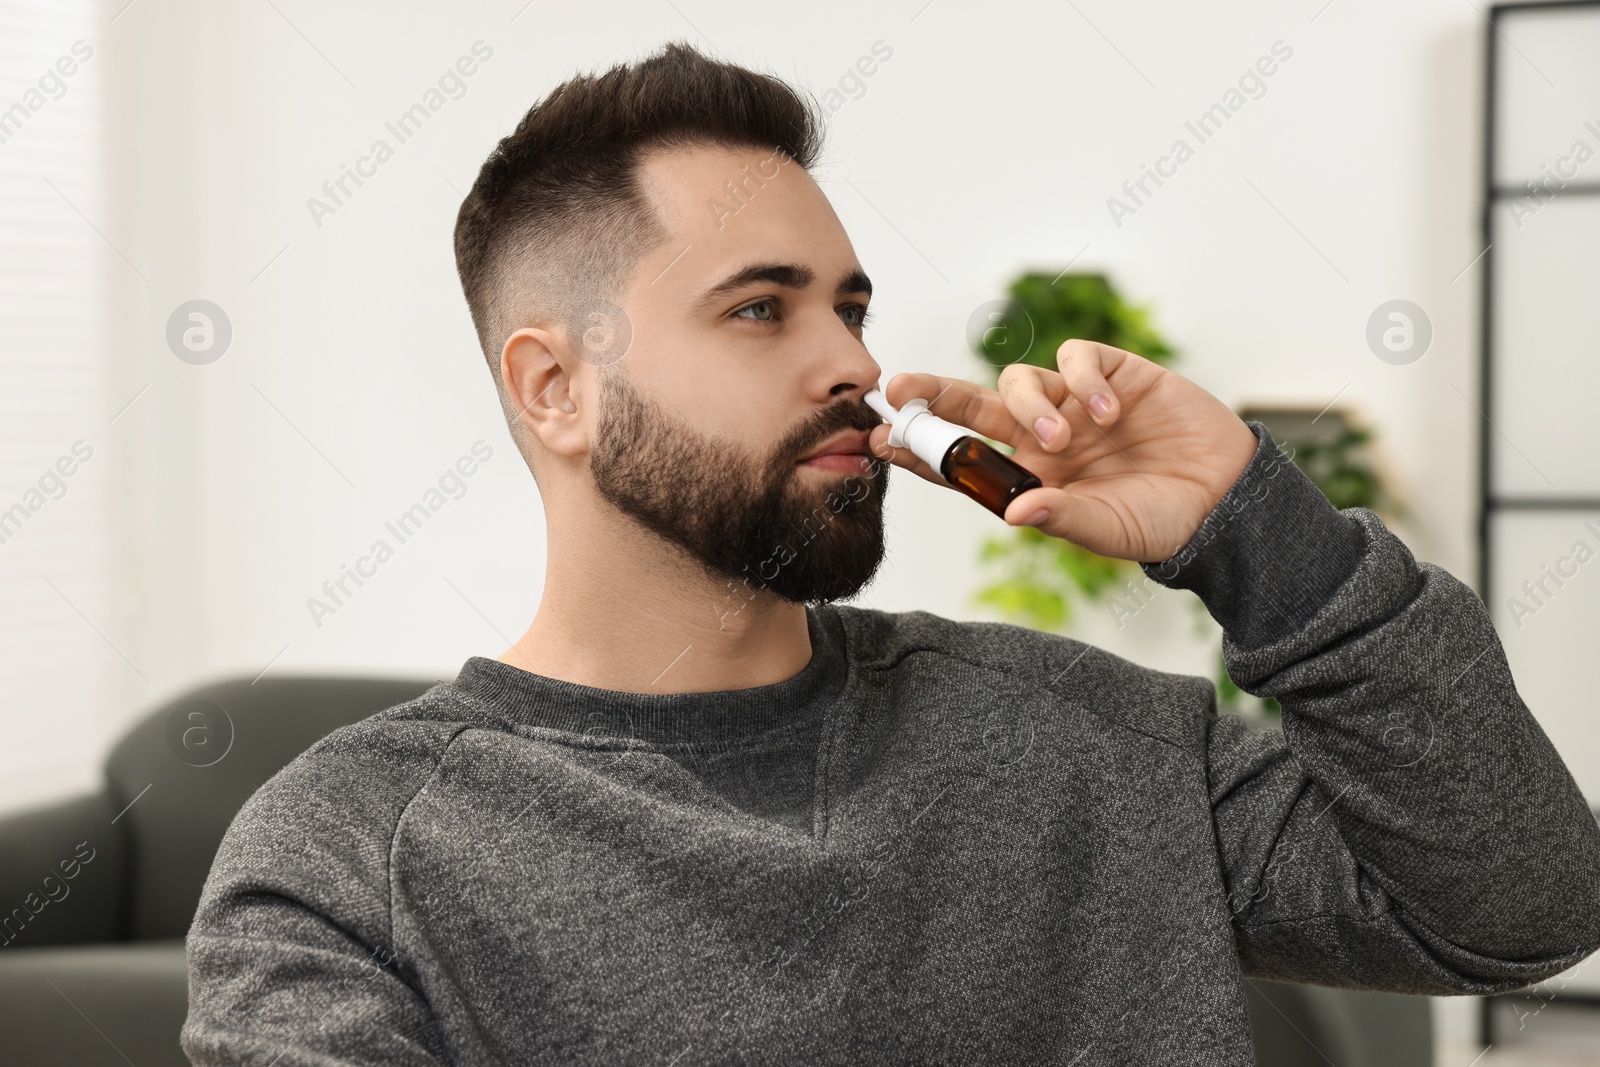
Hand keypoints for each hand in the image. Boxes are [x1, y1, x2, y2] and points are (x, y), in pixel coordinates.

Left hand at [867, 340, 1259, 562]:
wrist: (1226, 499)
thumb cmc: (1161, 521)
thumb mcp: (1107, 529)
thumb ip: (1061, 518)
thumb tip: (1011, 511)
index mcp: (1029, 477)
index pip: (962, 460)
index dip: (924, 449)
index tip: (884, 442)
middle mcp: (1041, 436)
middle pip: (972, 406)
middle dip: (934, 396)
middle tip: (899, 389)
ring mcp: (1074, 402)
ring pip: (1019, 380)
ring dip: (1030, 404)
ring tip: (1062, 439)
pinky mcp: (1113, 373)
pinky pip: (1077, 358)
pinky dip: (1083, 379)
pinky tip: (1106, 412)